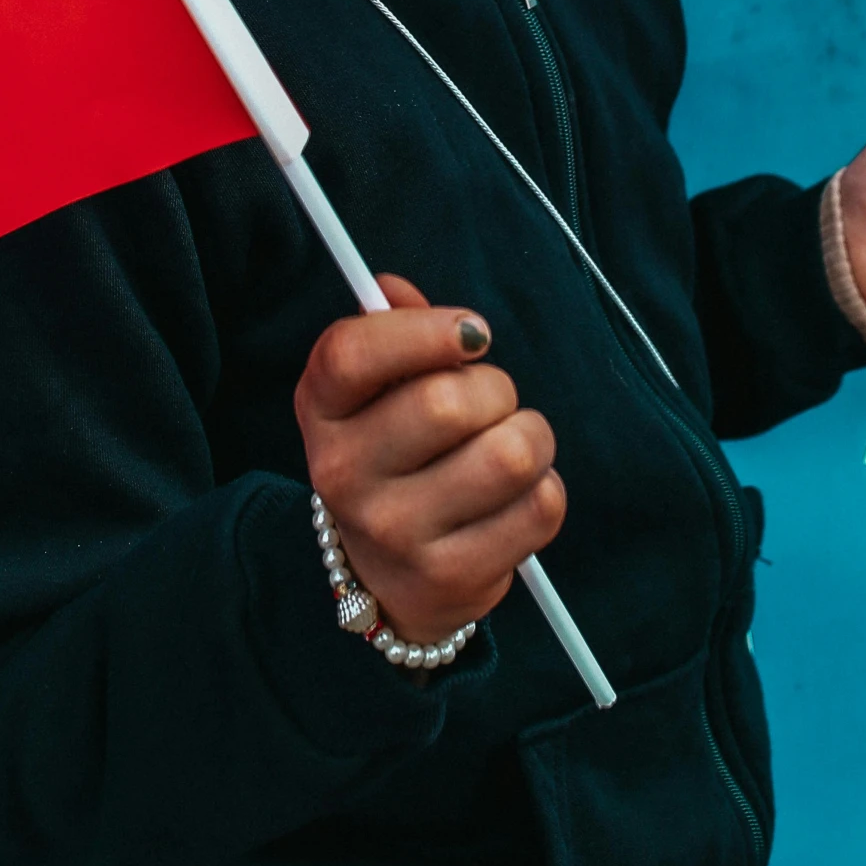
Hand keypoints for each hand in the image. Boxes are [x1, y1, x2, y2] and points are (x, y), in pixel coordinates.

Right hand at [294, 273, 563, 647]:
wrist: (385, 579)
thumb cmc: (394, 455)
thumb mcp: (374, 393)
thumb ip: (391, 330)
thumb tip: (394, 287)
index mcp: (320, 409)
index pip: (353, 352)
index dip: (424, 329)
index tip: (472, 333)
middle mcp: (343, 474)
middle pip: (449, 401)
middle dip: (495, 389)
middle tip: (491, 404)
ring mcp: (394, 532)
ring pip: (510, 454)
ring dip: (532, 437)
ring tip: (510, 446)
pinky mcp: (450, 577)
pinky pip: (540, 507)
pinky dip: (544, 490)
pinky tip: (514, 498)